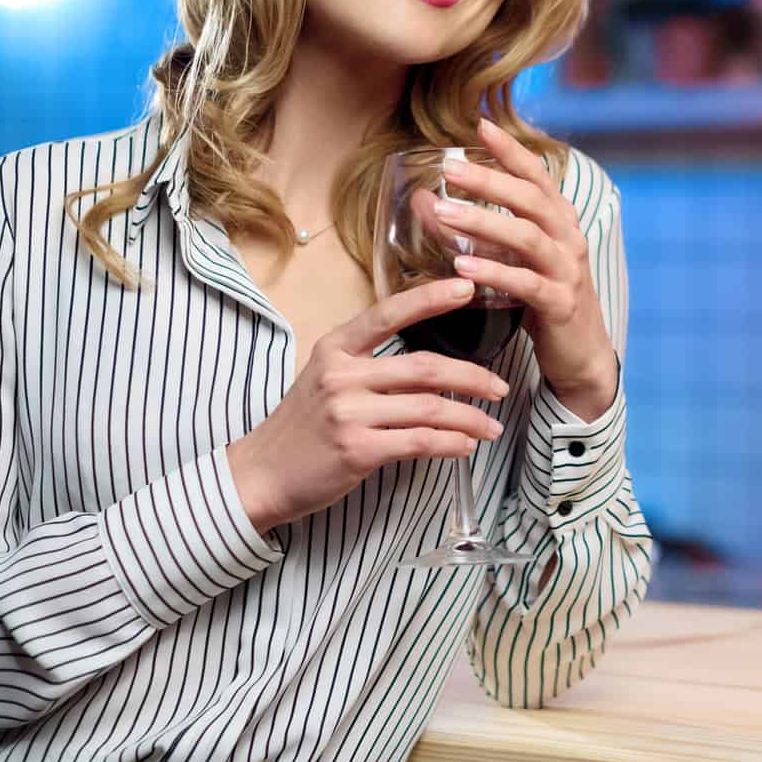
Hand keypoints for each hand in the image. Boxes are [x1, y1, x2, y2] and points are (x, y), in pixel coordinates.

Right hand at [227, 278, 511, 532]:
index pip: (388, 313)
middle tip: (500, 387)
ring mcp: (347, 413)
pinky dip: (451, 444)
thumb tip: (435, 369)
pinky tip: (466, 446)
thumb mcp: (328, 379)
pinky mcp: (356, 450)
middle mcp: (341, 375)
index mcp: (335, 348)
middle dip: (473, 377)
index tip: (467, 287)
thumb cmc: (303, 426)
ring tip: (492, 426)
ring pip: (430, 408)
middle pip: (425, 367)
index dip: (430, 298)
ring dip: (470, 418)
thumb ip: (373, 366)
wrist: (261, 474)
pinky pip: (419, 442)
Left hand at [428, 119, 618, 418]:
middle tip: (450, 169)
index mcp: (560, 222)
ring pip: (528, 238)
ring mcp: (568, 272)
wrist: (581, 354)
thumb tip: (425, 200)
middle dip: (490, 181)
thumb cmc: (544, 299)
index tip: (481, 126)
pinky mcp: (562, 305)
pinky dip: (496, 273)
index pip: (537, 176)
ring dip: (484, 223)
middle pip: (531, 200)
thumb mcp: (513, 259)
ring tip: (445, 214)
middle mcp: (569, 240)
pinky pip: (528, 284)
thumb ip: (479, 231)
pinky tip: (463, 268)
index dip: (511, 150)